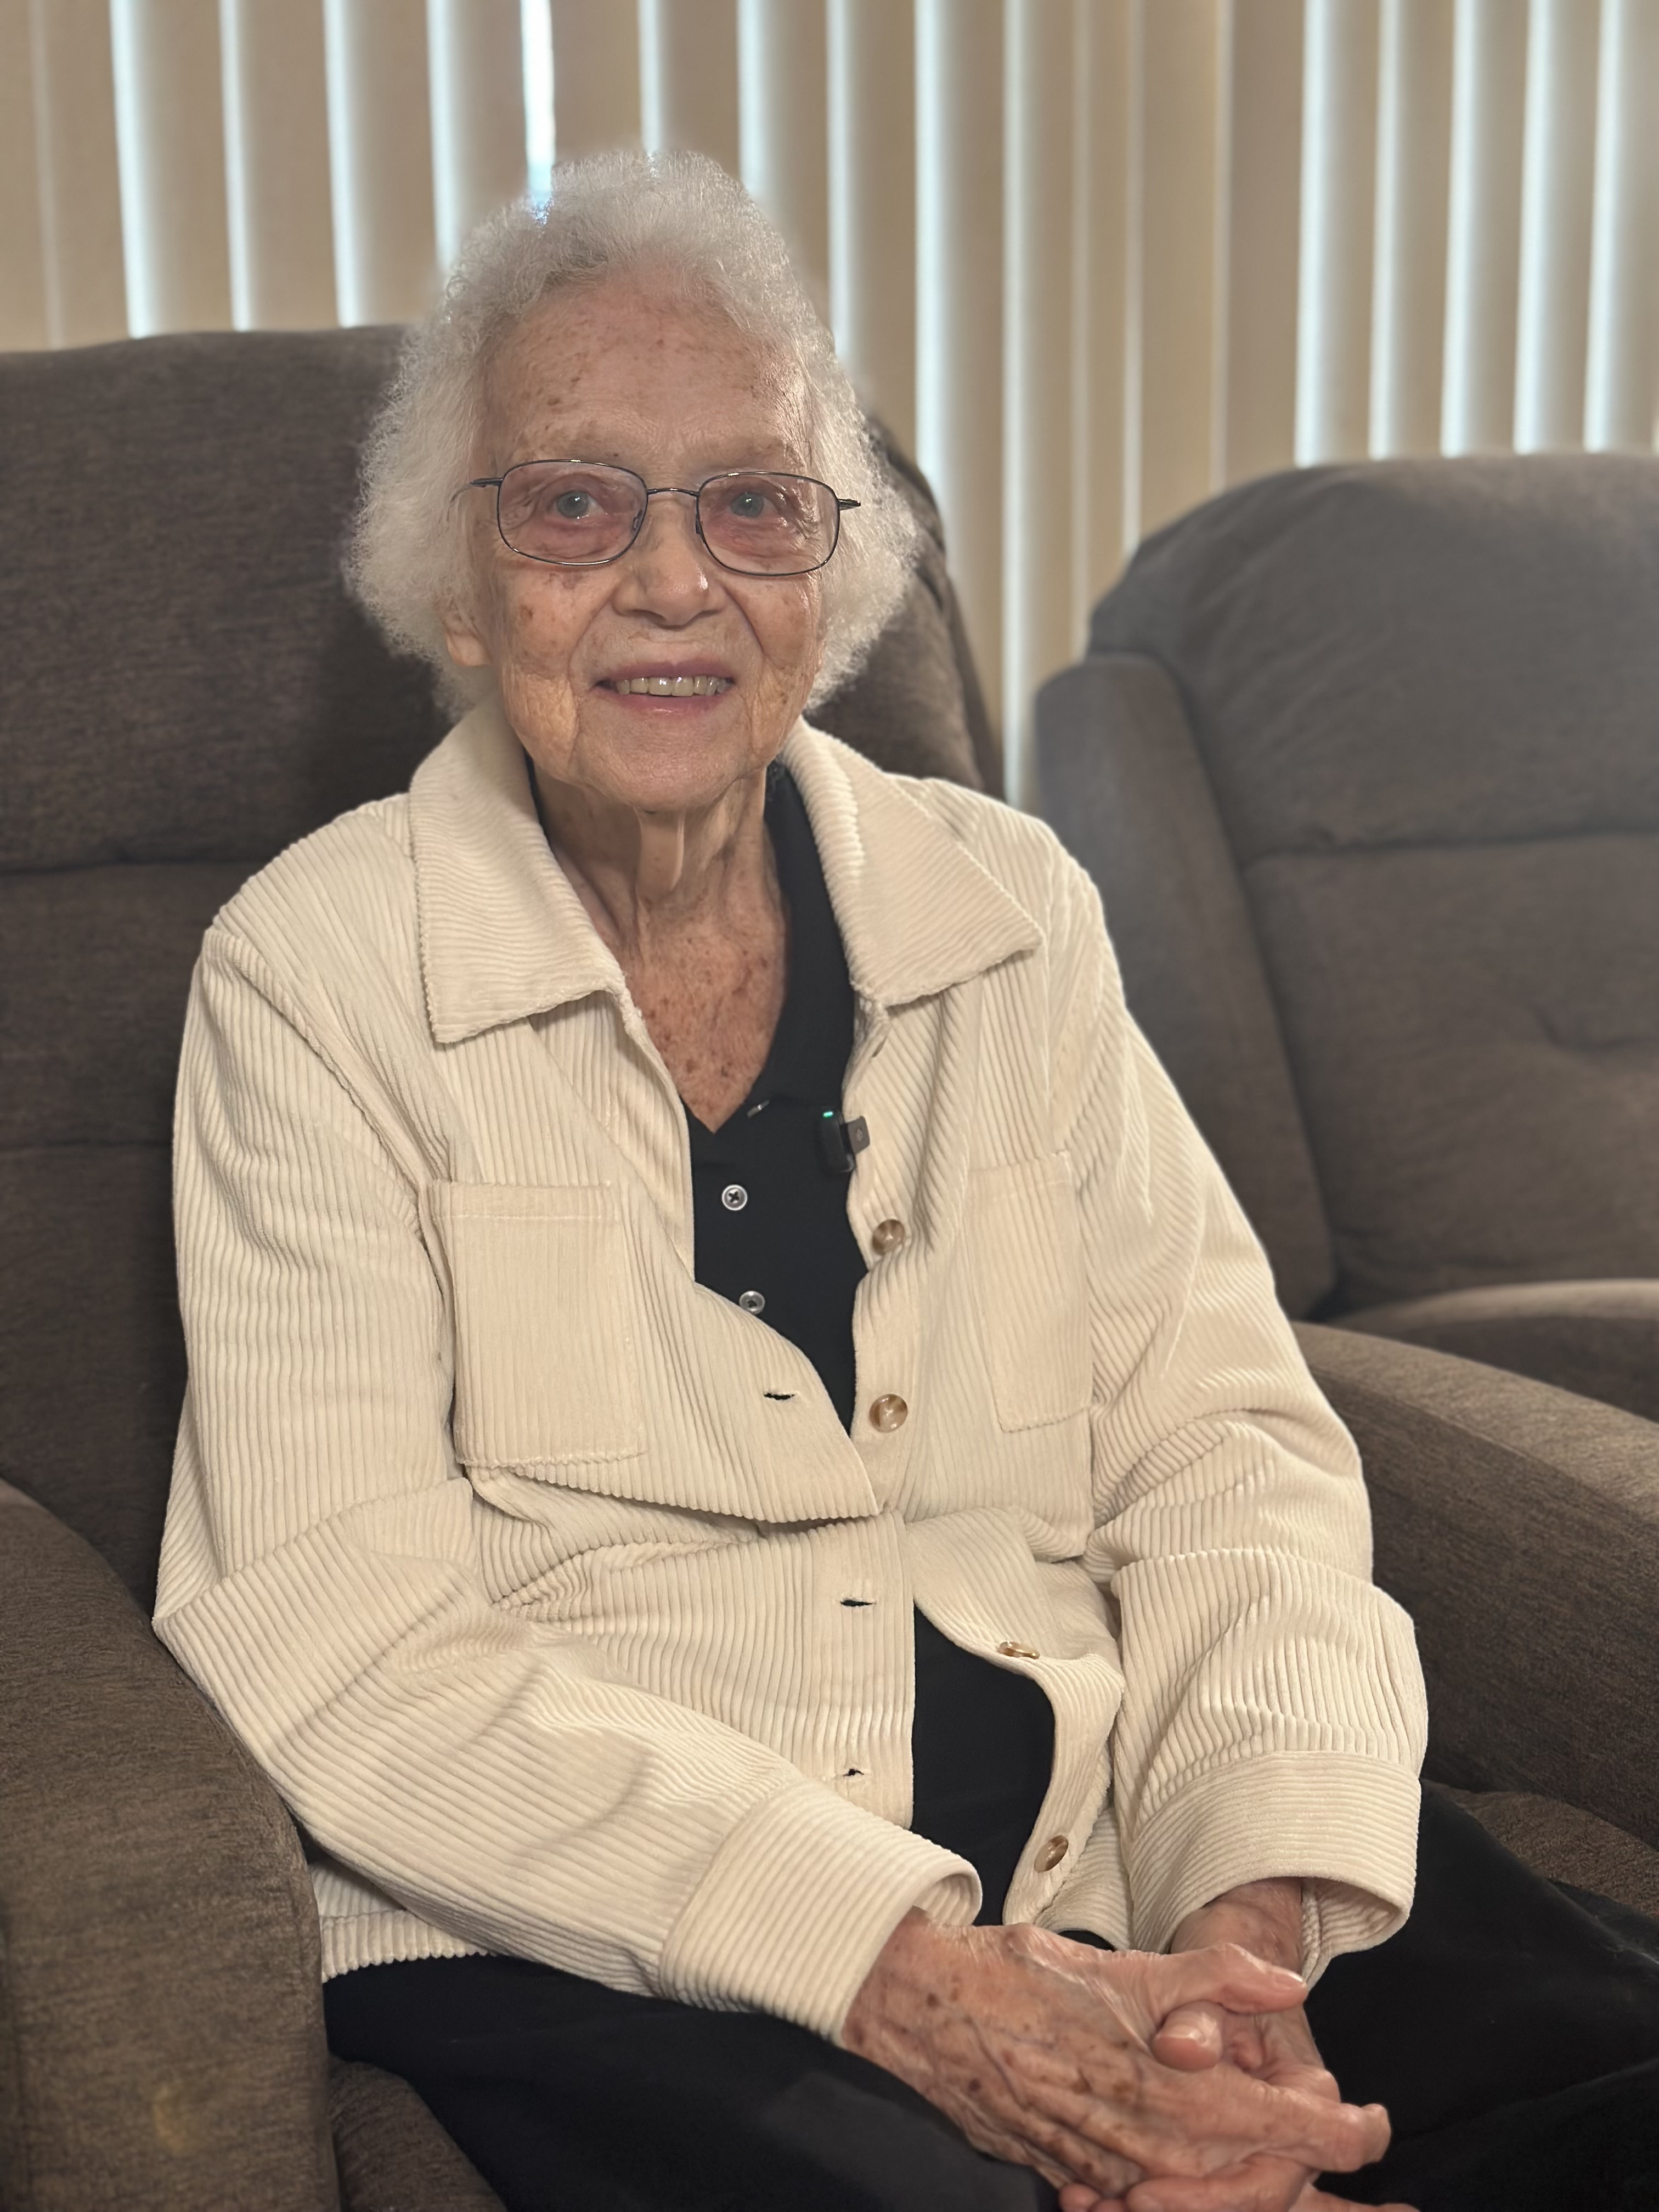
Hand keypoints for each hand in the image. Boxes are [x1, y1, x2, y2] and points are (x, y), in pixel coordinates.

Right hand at [841, 1912, 1393, 2203]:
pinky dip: (1179, 2187)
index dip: (1339, 2133)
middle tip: (1330, 2131)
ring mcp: (1100, 2166)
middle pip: (1250, 2179)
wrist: (921, 2008)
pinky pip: (1141, 2197)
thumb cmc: (1018, 1976)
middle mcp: (1139, 2142)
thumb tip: (1284, 1983)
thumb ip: (1210, 1975)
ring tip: (1273, 2149)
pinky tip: (1186, 2163)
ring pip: (1199, 2195)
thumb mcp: (1121, 1963)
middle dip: (1299, 2164)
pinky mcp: (1067, 2170)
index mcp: (1163, 2087)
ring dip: (1244, 2178)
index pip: (1278, 2128)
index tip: (1374, 2125)